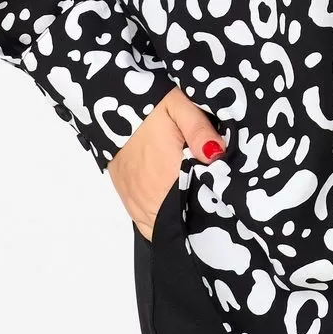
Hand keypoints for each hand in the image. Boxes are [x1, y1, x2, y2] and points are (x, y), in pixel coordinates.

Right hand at [107, 87, 225, 239]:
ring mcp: (135, 199)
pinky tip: (173, 208)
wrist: (109, 105)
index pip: (195, 210)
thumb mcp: (180, 107)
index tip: (223, 205)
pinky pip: (144, 223)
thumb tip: (218, 156)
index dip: (211, 211)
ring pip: (160, 228)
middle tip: (211, 206)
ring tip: (194, 208)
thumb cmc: (149, 106)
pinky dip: (159, 221)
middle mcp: (149, 194)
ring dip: (177, 222)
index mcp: (167, 175)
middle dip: (196, 219)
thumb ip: (200, 131)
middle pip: (178, 224)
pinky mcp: (126, 197)